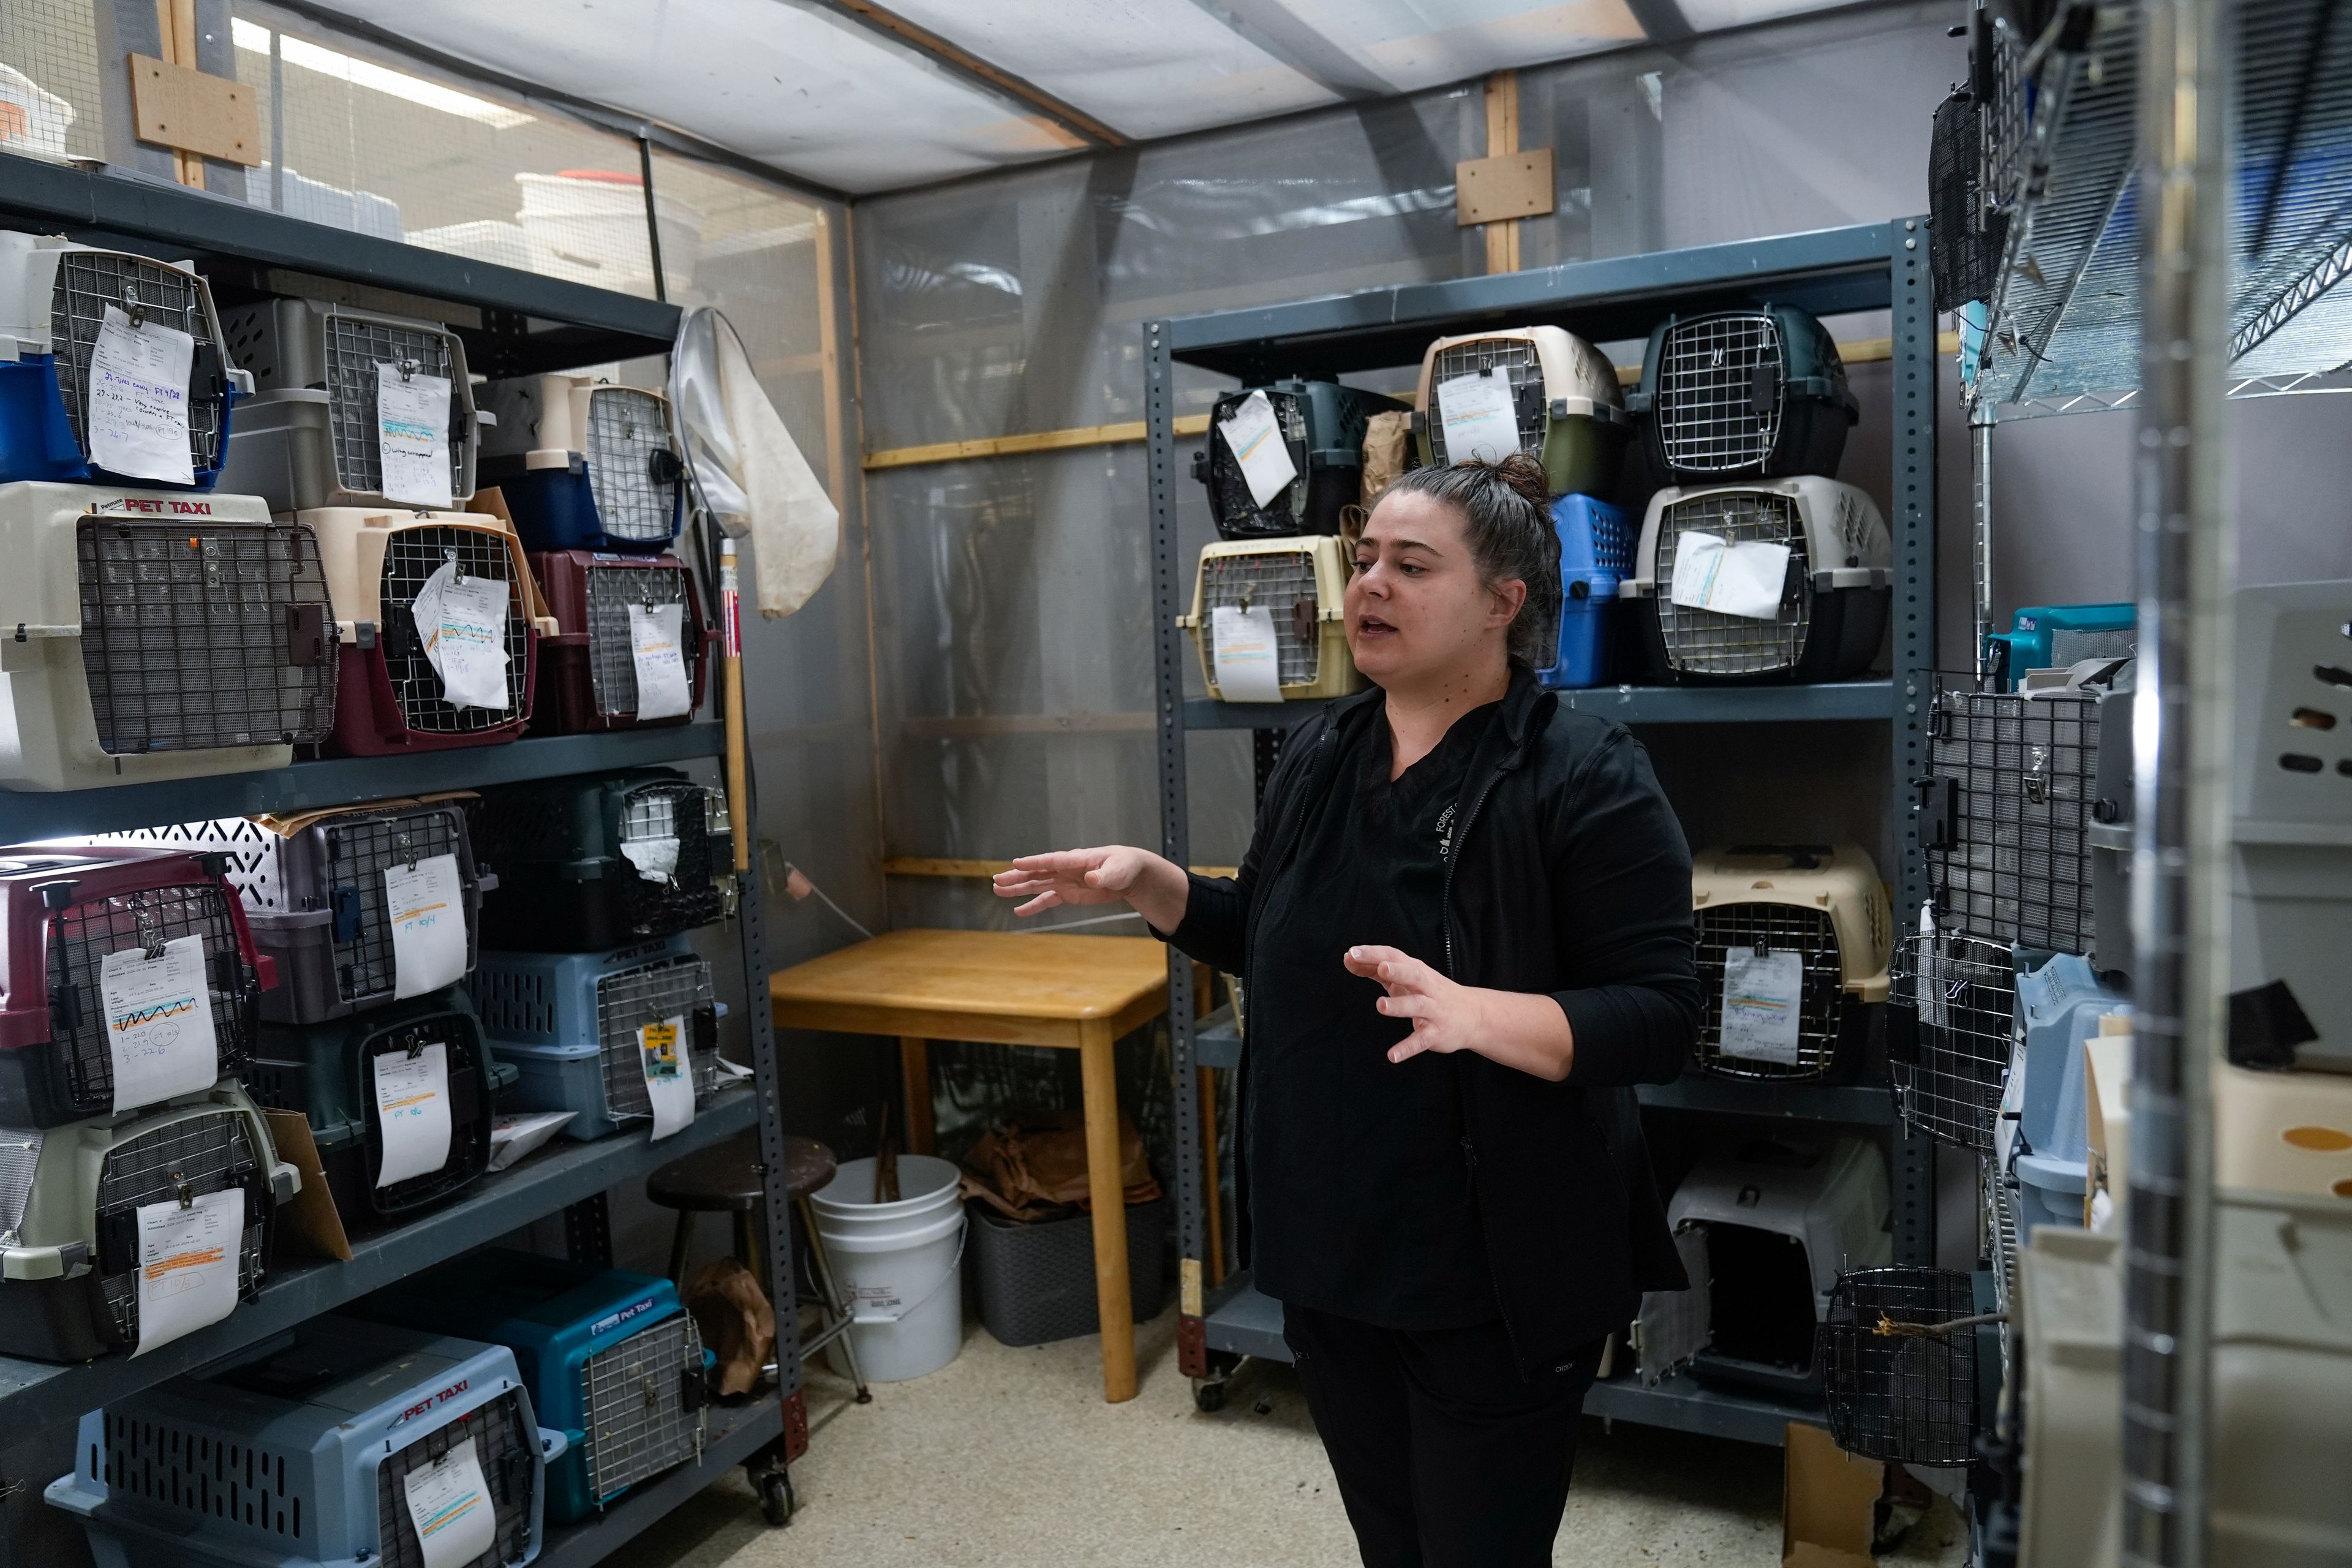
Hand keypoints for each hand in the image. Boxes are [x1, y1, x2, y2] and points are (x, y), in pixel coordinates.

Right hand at [993, 846, 1188, 931]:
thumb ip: (1104, 875)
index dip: (1035, 861)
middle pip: (1038, 872)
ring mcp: (1065, 881)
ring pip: (1037, 884)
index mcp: (1077, 859)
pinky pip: (1047, 900)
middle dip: (1017, 877)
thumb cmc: (1124, 866)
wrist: (1130, 874)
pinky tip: (1018, 911)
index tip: (1016, 863)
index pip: (1053, 860)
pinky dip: (1033, 905)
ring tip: (997, 890)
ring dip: (1018, 888)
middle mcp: (1066, 869)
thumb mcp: (1118, 871)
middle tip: (997, 880)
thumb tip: (1091, 878)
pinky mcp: (1068, 893)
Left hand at [1343, 944, 1577, 1079]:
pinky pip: (1421, 1041)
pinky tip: (1392, 1056)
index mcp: (1416, 971)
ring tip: (1380, 1005)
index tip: (1352, 953)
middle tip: (1380, 968)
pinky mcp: (1436, 1033)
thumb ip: (1376, 969)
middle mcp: (1426, 987)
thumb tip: (1348, 958)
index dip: (1374, 954)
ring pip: (1417, 1005)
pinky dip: (1407, 1048)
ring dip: (1400, 1005)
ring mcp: (1433, 1010)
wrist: (1473, 1015)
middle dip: (1397, 971)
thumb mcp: (1406, 978)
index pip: (1394, 957)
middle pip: (1412, 975)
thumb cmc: (1429, 992)